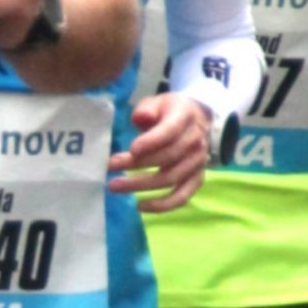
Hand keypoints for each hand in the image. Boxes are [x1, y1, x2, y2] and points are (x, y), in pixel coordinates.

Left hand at [108, 93, 209, 212]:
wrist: (197, 119)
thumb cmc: (170, 111)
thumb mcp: (157, 101)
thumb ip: (147, 108)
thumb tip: (140, 118)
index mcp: (185, 118)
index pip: (169, 132)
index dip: (151, 142)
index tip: (130, 149)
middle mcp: (195, 142)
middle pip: (166, 158)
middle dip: (136, 164)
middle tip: (110, 167)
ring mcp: (198, 163)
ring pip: (170, 179)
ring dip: (141, 186)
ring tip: (116, 185)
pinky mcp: (197, 179)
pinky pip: (182, 197)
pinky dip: (162, 205)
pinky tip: (141, 206)